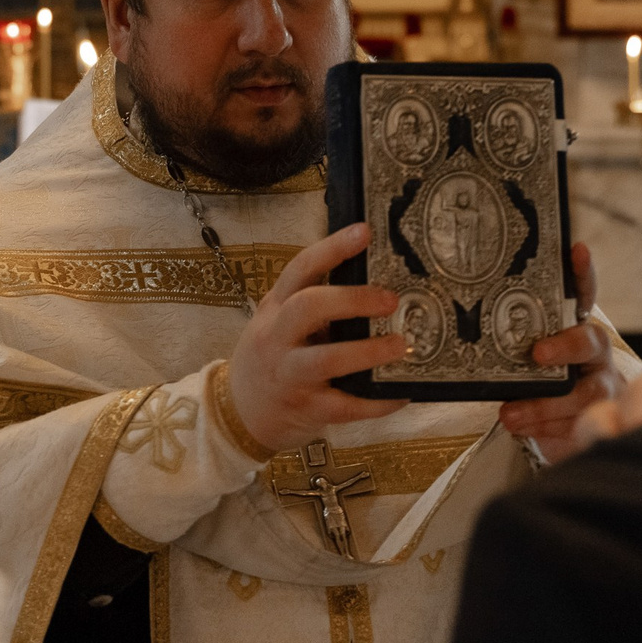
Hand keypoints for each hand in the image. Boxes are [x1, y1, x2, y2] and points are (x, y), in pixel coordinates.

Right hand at [227, 222, 409, 451]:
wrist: (240, 411)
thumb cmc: (273, 356)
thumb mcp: (280, 322)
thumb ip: (314, 302)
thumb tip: (375, 280)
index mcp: (276, 308)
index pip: (300, 269)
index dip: (332, 248)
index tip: (364, 231)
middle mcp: (279, 337)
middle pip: (308, 308)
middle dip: (352, 300)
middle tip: (390, 300)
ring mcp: (290, 375)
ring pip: (327, 360)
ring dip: (368, 351)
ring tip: (401, 345)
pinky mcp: (306, 409)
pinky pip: (344, 406)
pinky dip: (376, 401)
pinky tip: (399, 393)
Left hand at [497, 241, 624, 462]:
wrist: (568, 431)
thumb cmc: (540, 385)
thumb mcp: (523, 360)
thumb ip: (509, 343)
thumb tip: (458, 322)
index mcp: (576, 330)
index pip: (583, 296)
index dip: (582, 274)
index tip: (576, 249)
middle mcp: (594, 356)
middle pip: (591, 342)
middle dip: (565, 346)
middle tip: (538, 353)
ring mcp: (601, 390)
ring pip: (584, 394)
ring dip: (546, 404)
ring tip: (511, 414)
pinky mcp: (597, 425)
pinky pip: (578, 428)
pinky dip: (548, 431)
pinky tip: (523, 431)